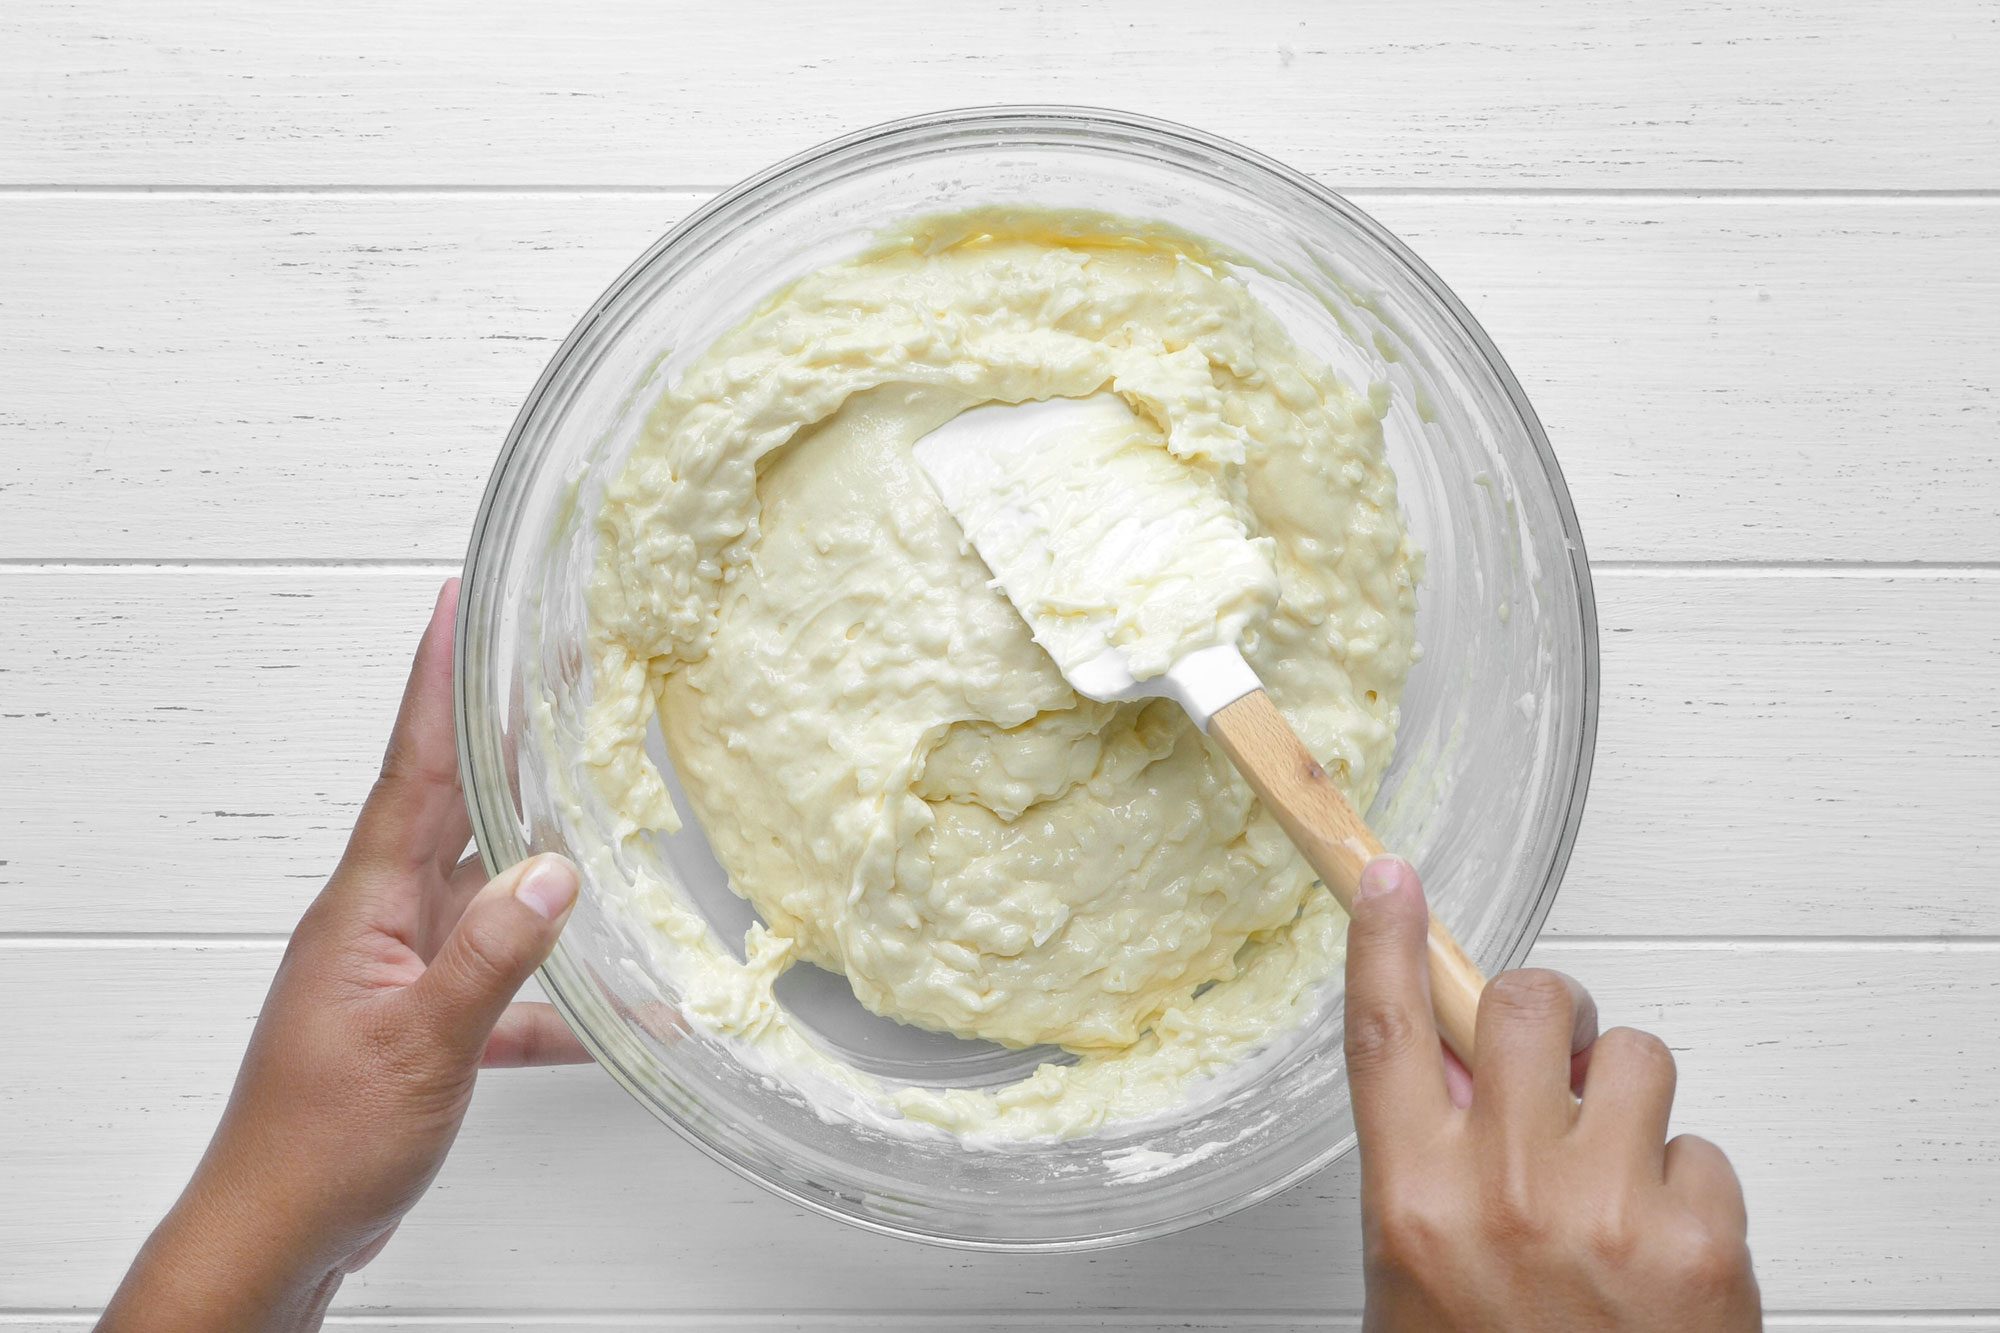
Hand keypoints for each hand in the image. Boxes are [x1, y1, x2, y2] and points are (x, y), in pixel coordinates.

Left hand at [103, 579, 590, 1331]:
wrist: (276, 1233)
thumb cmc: (321, 1142)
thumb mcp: (423, 1043)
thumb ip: (495, 955)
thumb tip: (556, 870)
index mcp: (367, 906)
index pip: (412, 770)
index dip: (436, 683)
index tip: (453, 604)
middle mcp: (380, 921)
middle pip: (451, 805)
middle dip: (499, 734)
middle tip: (546, 666)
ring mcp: (399, 969)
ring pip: (480, 886)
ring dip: (535, 851)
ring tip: (589, 799)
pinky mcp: (420, 1020)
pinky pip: (500, 983)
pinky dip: (553, 991)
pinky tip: (608, 1009)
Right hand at [1346, 856, 1758, 1330]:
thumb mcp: (1419, 1277)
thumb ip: (1429, 1167)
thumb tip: (1457, 1074)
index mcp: (1415, 1202)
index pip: (1386, 1034)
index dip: (1386, 941)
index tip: (1392, 881)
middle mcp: (1505, 1193)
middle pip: (1522, 1004)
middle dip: (1548, 1011)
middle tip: (1555, 1052)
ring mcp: (1608, 1209)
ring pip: (1633, 1056)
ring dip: (1628, 1098)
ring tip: (1617, 1171)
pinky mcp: (1700, 1238)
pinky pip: (1703, 1146)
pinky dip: (1688, 1186)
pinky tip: (1664, 1245)